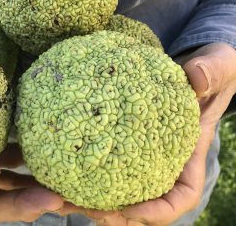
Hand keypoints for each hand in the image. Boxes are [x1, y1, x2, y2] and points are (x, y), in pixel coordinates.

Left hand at [62, 42, 235, 225]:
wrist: (192, 68)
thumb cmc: (210, 72)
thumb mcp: (218, 67)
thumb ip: (211, 71)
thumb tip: (196, 77)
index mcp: (189, 154)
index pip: (181, 196)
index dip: (158, 211)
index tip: (130, 209)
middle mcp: (164, 160)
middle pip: (142, 201)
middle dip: (114, 213)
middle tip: (85, 209)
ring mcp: (140, 151)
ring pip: (118, 187)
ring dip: (91, 198)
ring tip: (62, 198)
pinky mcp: (121, 137)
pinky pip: (104, 160)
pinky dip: (84, 170)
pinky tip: (60, 167)